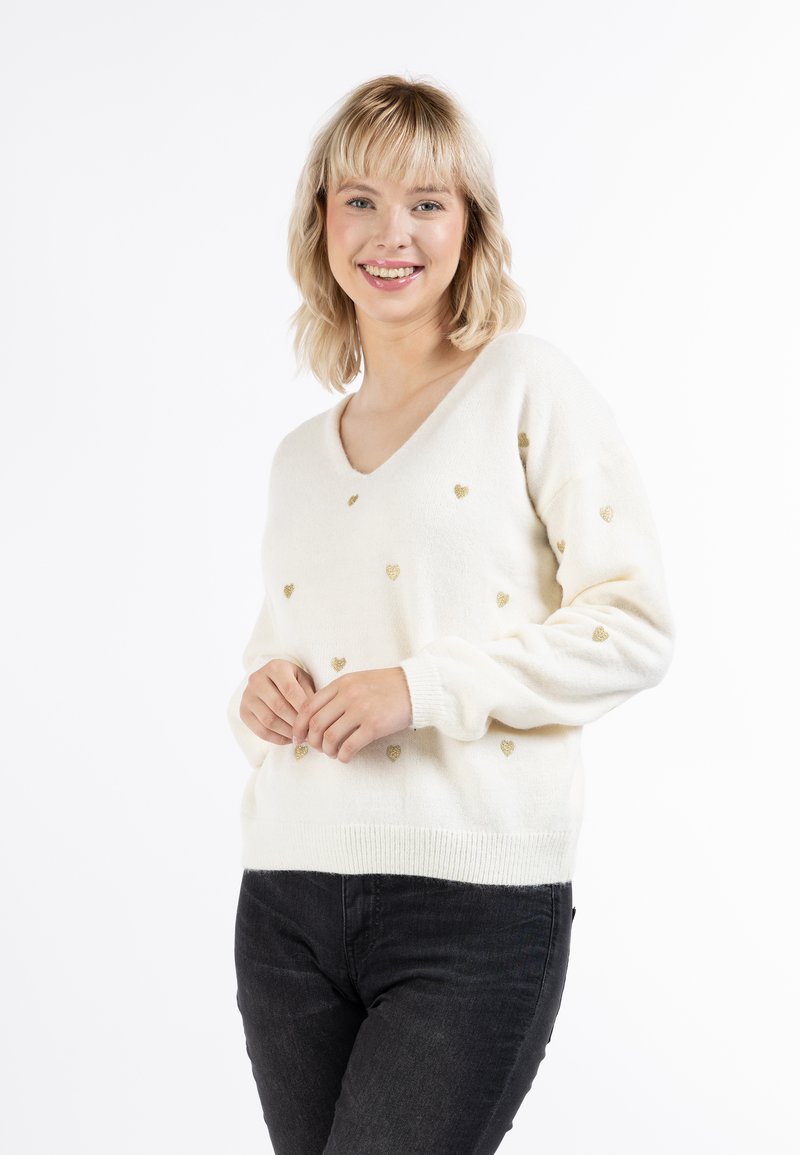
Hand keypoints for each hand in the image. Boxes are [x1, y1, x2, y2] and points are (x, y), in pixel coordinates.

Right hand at [240, 659, 316, 745]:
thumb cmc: (293, 681)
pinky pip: (260, 731)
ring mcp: (247, 696)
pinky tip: (289, 739)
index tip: (315, 720)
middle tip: (309, 733)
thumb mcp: (303, 680)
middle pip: (278, 706)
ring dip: (287, 732)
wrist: (270, 681)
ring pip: (268, 721)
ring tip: (301, 737)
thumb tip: (314, 718)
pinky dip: (277, 739)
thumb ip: (309, 694)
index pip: (290, 690)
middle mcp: (257, 679)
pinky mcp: (243, 712)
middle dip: (296, 722)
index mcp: (275, 667)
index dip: (303, 708)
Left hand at [292, 667, 412, 763]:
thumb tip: (316, 718)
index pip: (308, 706)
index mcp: (341, 684)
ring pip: (330, 737)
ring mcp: (361, 710)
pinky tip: (345, 757)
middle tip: (316, 749)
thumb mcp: (357, 681)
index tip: (298, 737)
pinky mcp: (374, 726)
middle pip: (316, 724)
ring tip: (332, 753)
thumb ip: (337, 694)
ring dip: (327, 751)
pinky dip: (343, 756)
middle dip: (312, 741)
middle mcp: (348, 696)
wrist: (415, 688)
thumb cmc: (386, 686)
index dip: (299, 725)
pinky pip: (349, 746)